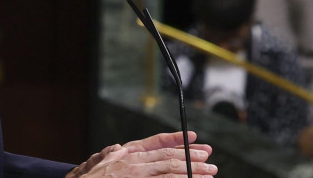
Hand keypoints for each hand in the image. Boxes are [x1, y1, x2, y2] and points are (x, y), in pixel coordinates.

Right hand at [67, 131, 217, 177]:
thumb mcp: (103, 160)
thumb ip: (114, 154)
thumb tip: (119, 147)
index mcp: (128, 154)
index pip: (158, 144)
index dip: (178, 141)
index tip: (195, 138)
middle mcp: (134, 164)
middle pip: (170, 159)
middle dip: (193, 160)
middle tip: (210, 162)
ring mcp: (137, 176)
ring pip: (170, 174)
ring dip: (192, 174)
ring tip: (208, 175)